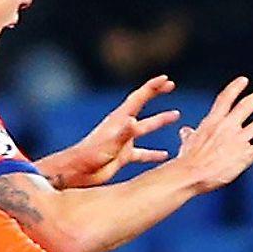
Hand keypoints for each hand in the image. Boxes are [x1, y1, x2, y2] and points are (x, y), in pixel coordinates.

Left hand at [61, 76, 180, 187]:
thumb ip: (122, 134)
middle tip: (171, 85)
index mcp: (119, 120)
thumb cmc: (89, 158)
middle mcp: (122, 127)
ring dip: (160, 121)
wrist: (76, 173)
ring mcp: (122, 141)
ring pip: (145, 128)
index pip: (138, 98)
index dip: (152, 87)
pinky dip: (153, 153)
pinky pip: (142, 152)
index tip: (166, 79)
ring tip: (176, 116)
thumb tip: (134, 121)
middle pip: (143, 106)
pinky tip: (165, 155)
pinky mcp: (122, 156)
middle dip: (156, 94)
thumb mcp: (108, 145)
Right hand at [174, 77, 252, 193]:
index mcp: (213, 121)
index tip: (244, 80)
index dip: (236, 88)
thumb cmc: (187, 161)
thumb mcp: (187, 144)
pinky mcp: (246, 154)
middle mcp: (228, 126)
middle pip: (248, 105)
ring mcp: (238, 139)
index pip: (226, 98)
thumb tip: (185, 130)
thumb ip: (189, 135)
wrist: (191, 175)